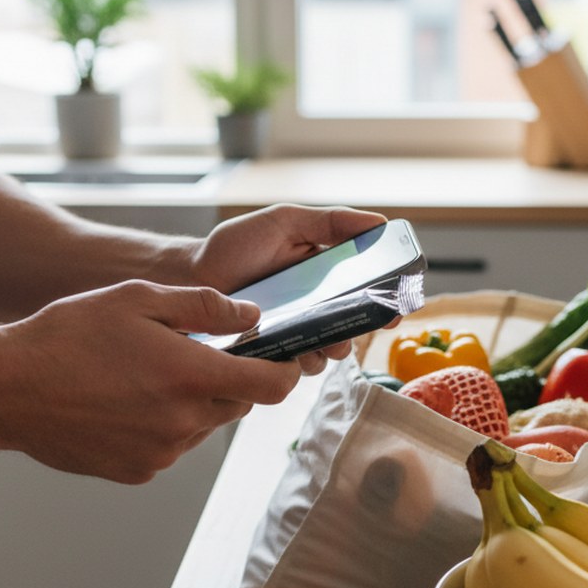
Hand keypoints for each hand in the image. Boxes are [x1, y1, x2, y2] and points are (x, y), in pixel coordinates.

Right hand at [0, 280, 301, 483]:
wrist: (6, 389)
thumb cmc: (68, 336)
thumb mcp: (139, 300)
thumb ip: (205, 307)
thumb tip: (252, 318)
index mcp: (191, 377)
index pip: (273, 386)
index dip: (286, 371)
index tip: (282, 358)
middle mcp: (184, 423)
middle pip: (238, 404)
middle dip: (230, 379)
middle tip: (193, 354)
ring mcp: (162, 453)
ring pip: (204, 425)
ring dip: (193, 403)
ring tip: (146, 375)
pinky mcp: (139, 471)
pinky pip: (171, 446)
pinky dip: (163, 425)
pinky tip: (125, 401)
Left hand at [192, 204, 389, 373]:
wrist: (189, 276)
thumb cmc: (233, 247)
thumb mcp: (284, 222)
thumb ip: (329, 222)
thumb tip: (379, 224)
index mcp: (324, 272)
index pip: (367, 286)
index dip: (386, 296)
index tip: (398, 303)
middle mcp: (315, 304)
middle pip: (356, 322)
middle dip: (366, 326)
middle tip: (364, 325)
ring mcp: (297, 331)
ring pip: (332, 347)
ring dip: (336, 347)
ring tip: (327, 341)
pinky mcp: (276, 353)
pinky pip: (301, 364)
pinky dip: (305, 362)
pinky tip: (298, 354)